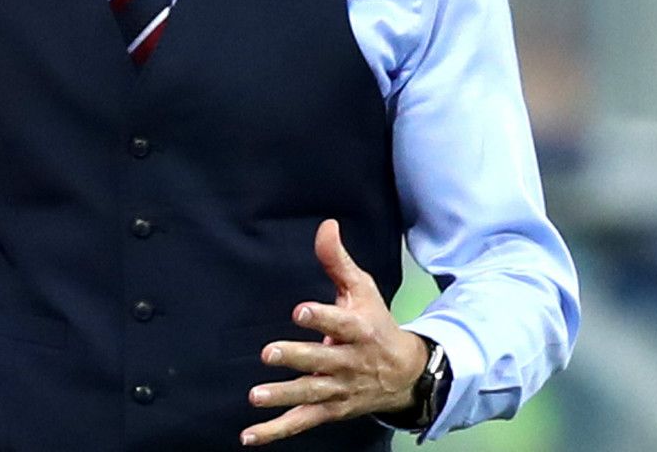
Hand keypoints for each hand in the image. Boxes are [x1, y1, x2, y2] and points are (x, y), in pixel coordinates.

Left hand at [241, 220, 428, 445]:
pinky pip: (302, 422)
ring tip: (256, 396)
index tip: (300, 310)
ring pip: (310, 394)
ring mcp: (339, 389)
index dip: (321, 317)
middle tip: (269, 353)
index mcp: (358, 330)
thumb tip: (325, 224)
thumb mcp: (362, 290)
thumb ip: (338, 261)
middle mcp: (349, 362)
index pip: (340, 322)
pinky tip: (249, 436)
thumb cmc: (376, 324)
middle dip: (297, 357)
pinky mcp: (330, 410)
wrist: (407, 374)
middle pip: (322, 360)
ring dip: (283, 396)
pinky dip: (276, 431)